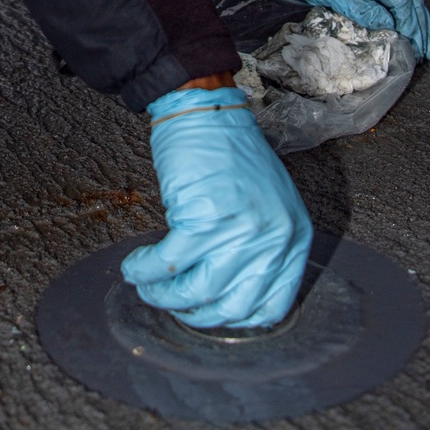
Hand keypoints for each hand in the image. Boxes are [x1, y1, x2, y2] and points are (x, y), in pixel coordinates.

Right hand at [121, 87, 312, 328]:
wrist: (206, 111)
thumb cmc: (231, 153)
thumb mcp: (268, 206)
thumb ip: (259, 250)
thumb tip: (228, 293)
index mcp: (293, 238)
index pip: (271, 307)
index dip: (234, 319)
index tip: (210, 313)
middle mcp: (273, 239)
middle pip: (231, 308)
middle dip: (195, 314)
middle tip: (175, 303)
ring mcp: (239, 230)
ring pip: (195, 292)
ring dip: (164, 296)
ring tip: (148, 286)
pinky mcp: (202, 219)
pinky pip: (167, 264)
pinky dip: (145, 272)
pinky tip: (136, 267)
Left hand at [274, 0, 429, 59]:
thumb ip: (358, 7)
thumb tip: (387, 24)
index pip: (401, 0)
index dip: (409, 24)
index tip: (412, 46)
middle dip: (421, 27)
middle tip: (426, 53)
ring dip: (420, 21)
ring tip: (427, 46)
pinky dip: (411, 13)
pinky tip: (414, 27)